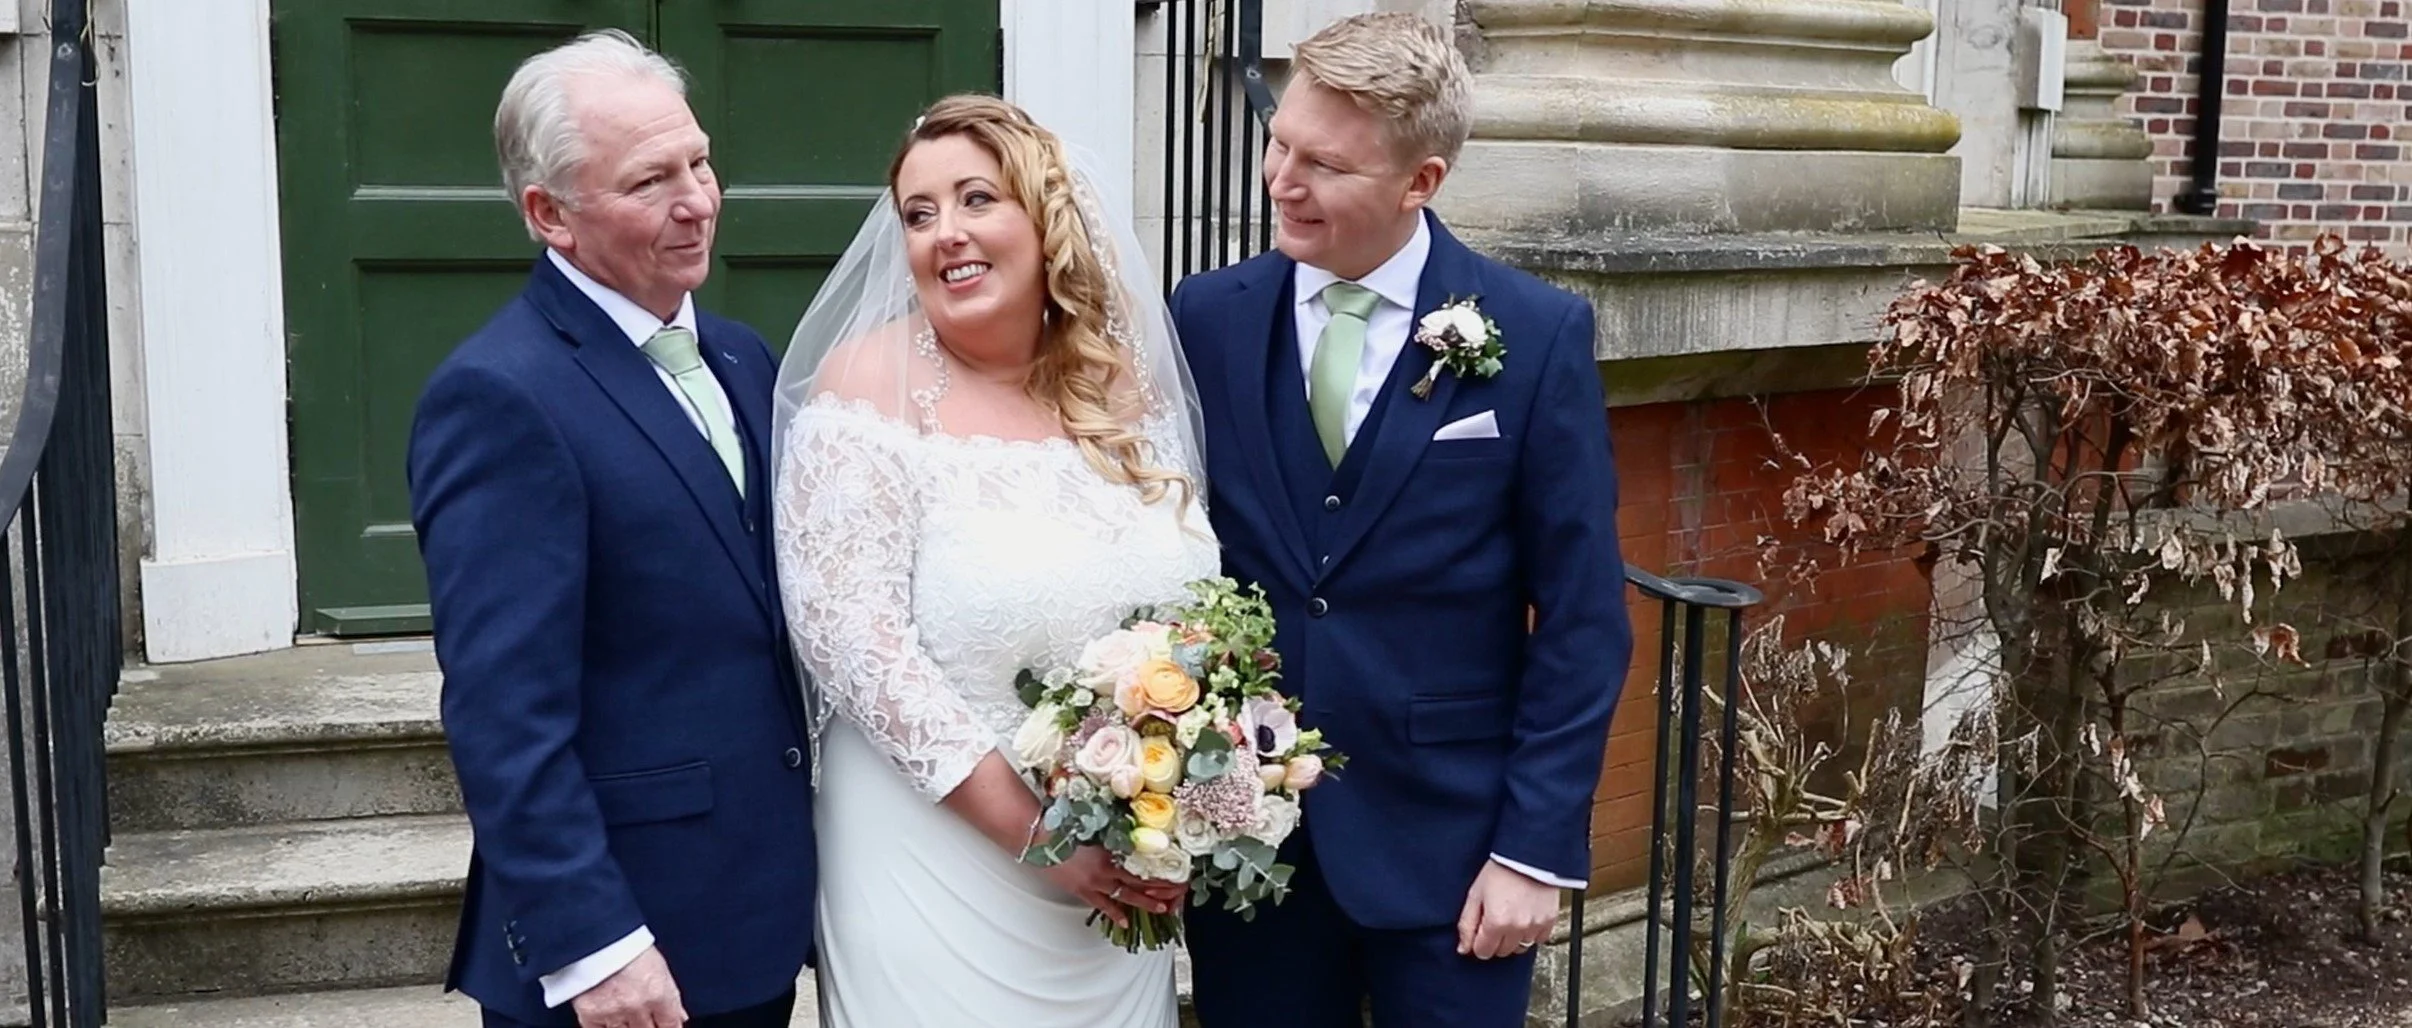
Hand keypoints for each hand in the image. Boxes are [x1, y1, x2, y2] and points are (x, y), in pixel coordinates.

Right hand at [570, 945, 685, 1027]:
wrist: (597, 933)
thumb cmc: (629, 944)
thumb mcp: (659, 966)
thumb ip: (671, 996)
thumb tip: (680, 1016)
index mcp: (659, 994)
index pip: (671, 1025)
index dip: (669, 1027)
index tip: (663, 1024)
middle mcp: (638, 1007)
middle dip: (648, 1026)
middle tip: (641, 1014)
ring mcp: (613, 1012)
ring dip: (627, 1026)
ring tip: (625, 1010)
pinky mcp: (590, 1013)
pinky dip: (603, 1027)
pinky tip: (608, 1019)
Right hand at [1039, 845, 1186, 925]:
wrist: (1037, 840)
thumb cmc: (1063, 829)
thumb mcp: (1094, 832)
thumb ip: (1112, 839)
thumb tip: (1129, 841)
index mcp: (1110, 853)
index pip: (1142, 868)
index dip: (1160, 875)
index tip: (1176, 878)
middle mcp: (1106, 871)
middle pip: (1139, 884)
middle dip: (1160, 891)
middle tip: (1177, 895)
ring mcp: (1093, 884)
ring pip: (1125, 896)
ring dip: (1144, 903)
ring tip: (1162, 908)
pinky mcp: (1081, 891)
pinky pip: (1102, 906)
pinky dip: (1115, 914)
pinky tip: (1125, 921)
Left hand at [1456, 860, 1561, 959]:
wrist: (1528, 855)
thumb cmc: (1500, 870)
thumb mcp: (1475, 894)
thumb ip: (1467, 924)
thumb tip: (1463, 949)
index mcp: (1496, 922)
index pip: (1484, 952)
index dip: (1478, 942)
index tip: (1480, 931)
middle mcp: (1517, 928)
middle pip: (1502, 952)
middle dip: (1495, 941)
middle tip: (1494, 921)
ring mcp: (1535, 926)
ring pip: (1521, 948)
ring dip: (1513, 939)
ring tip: (1510, 918)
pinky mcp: (1549, 920)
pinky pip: (1539, 940)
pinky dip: (1531, 933)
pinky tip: (1525, 918)